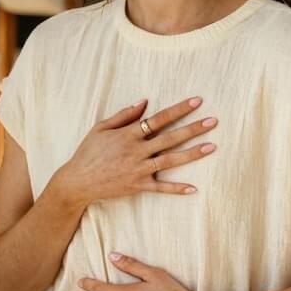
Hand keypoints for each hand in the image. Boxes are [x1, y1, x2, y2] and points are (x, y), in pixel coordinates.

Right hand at [55, 97, 218, 209]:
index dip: (179, 109)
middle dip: (193, 128)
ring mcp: (138, 169)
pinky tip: (194, 188)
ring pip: (170, 160)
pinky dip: (177, 189)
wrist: (77, 182)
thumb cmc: (88, 152)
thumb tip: (145, 102)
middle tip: (214, 121)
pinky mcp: (137, 186)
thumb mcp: (101, 128)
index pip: (159, 118)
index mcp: (128, 134)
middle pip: (170, 137)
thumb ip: (123, 115)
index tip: (197, 101)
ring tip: (212, 146)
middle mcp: (136, 151)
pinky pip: (161, 188)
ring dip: (192, 153)